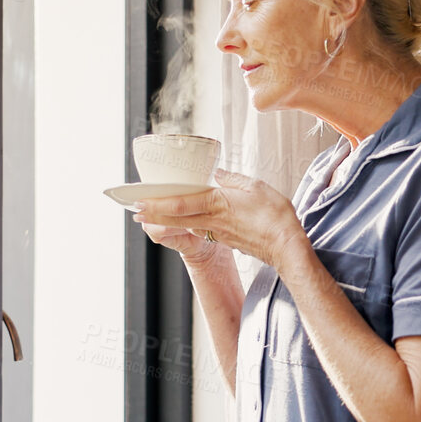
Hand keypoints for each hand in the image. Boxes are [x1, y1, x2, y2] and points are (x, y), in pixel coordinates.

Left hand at [132, 169, 306, 267]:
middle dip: (153, 215)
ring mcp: (218, 232)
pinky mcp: (225, 240)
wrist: (285, 247)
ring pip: (185, 225)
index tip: (140, 201)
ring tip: (151, 217)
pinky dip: (186, 226)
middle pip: (176, 217)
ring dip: (166, 221)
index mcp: (218, 204)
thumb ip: (233, 179)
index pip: (180, 204)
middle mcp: (213, 221)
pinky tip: (183, 222)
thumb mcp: (256, 187)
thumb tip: (217, 174)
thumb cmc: (275, 217)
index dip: (158, 203)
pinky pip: (200, 230)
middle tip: (135, 212)